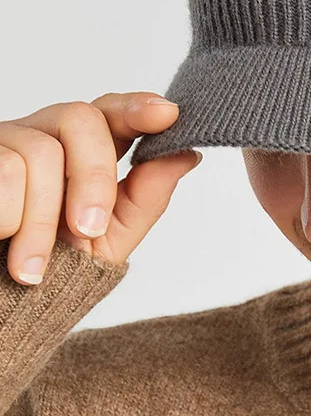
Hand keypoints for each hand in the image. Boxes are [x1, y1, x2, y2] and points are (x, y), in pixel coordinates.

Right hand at [0, 93, 201, 284]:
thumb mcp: (110, 237)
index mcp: (81, 149)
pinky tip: (2, 241)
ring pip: (39, 152)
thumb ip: (147, 195)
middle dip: (93, 176)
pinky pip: (2, 170)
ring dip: (41, 220)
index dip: (138, 107)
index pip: (112, 110)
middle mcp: (42, 135)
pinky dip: (8, 218)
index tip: (166, 114)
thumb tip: (187, 154)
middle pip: (80, 117)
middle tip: (88, 229)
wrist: (3, 308)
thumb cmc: (54, 270)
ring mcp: (4, 144)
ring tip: (31, 265)